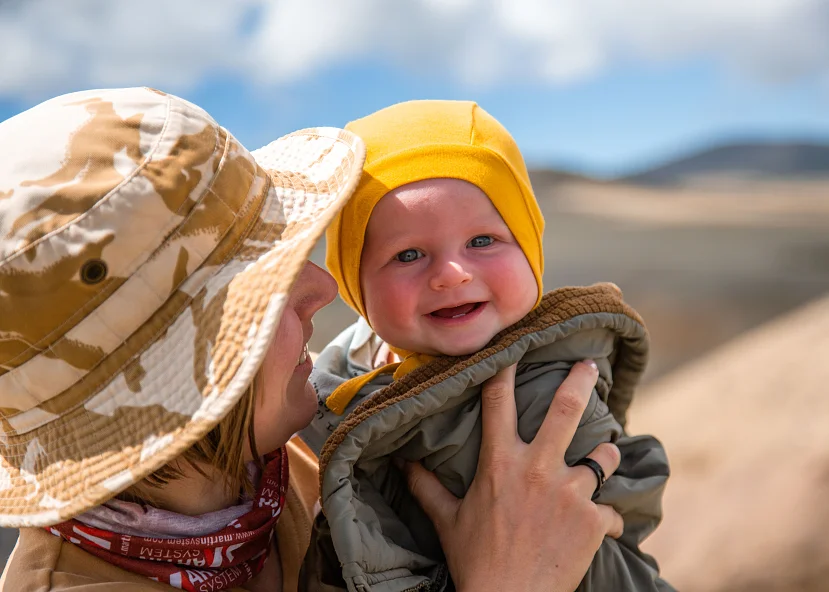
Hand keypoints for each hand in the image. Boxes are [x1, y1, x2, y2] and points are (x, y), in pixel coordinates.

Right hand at [403, 361, 622, 591]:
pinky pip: (611, 510)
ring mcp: (570, 493)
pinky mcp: (594, 520)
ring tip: (603, 458)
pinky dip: (606, 517)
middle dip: (580, 381)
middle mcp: (538, 469)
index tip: (514, 346)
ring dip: (605, 455)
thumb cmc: (476, 561)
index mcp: (500, 463)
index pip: (499, 401)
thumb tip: (402, 463)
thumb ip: (426, 487)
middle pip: (566, 411)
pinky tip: (599, 527)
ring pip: (603, 456)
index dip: (505, 367)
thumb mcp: (447, 521)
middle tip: (590, 365)